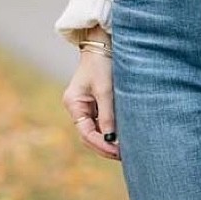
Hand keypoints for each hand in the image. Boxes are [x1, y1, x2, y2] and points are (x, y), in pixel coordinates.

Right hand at [63, 41, 119, 160]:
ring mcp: (86, 106)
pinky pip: (102, 123)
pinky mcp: (96, 103)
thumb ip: (108, 115)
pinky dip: (112, 131)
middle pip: (89, 135)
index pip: (86, 133)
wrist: (103, 44)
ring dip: (109, 141)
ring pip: (96, 131)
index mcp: (74, 104)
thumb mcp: (105, 90)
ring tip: (126, 150)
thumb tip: (111, 140)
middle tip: (124, 156)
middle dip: (105, 147)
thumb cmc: (102, 64)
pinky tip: (124, 137)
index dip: (101, 145)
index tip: (117, 151)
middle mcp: (78, 107)